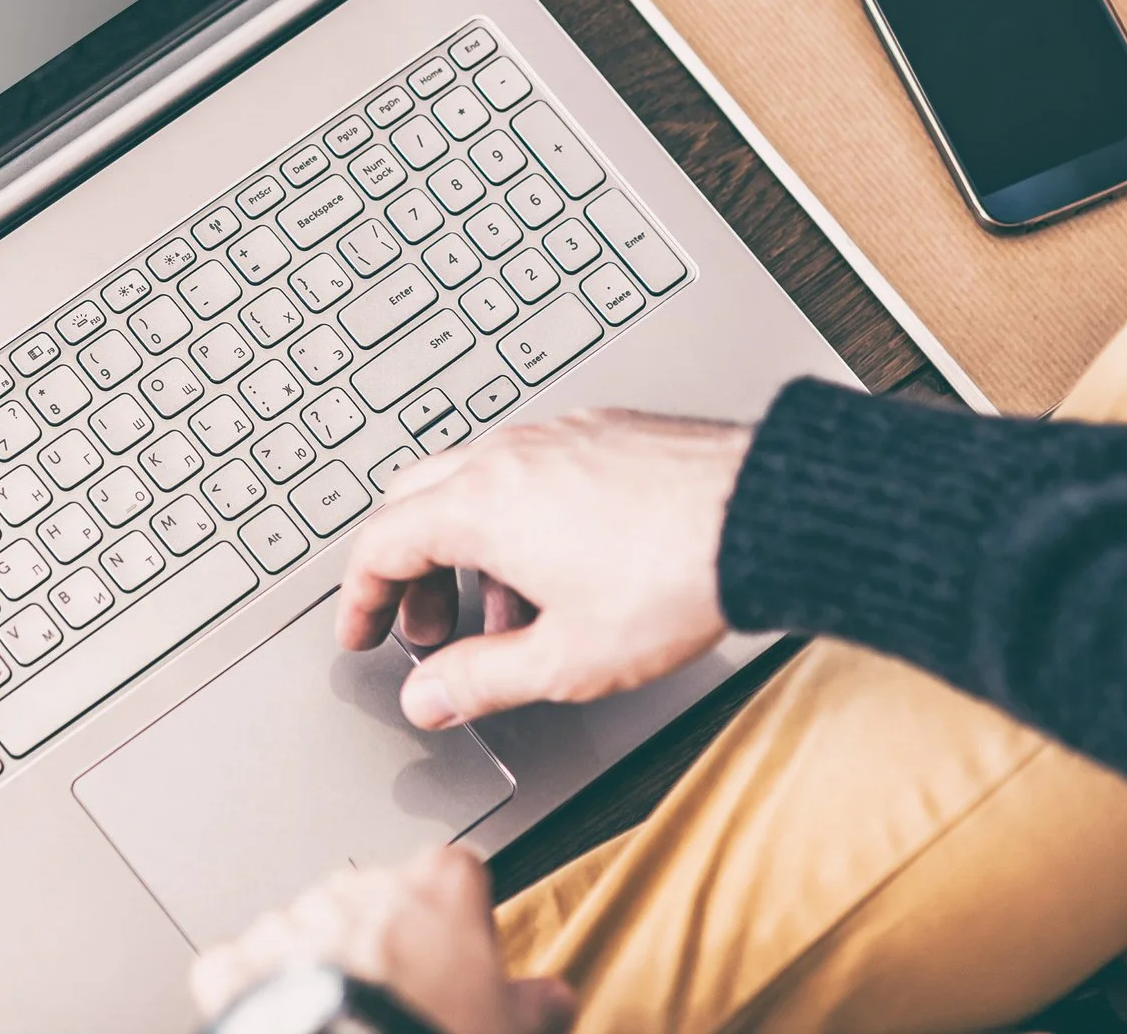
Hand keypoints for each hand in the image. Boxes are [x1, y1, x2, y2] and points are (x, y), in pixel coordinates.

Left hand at [189, 847, 572, 1033]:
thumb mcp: (511, 1028)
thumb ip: (537, 1002)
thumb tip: (553, 999)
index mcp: (438, 887)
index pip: (455, 876)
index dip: (456, 920)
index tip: (459, 956)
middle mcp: (362, 887)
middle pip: (376, 901)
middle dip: (383, 945)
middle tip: (399, 1006)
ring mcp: (294, 920)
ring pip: (307, 932)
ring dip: (318, 968)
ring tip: (341, 1025)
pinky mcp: (237, 962)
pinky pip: (242, 967)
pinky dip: (254, 994)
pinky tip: (283, 1025)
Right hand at [338, 410, 750, 728]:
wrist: (766, 516)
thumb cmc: (674, 579)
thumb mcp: (564, 659)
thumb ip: (480, 680)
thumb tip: (428, 696)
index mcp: (480, 505)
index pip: (380, 542)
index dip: (360, 596)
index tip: (362, 631)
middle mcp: (509, 456)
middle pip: (416, 502)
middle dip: (409, 571)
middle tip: (425, 628)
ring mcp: (558, 436)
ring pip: (476, 483)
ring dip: (467, 548)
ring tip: (505, 617)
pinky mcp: (603, 431)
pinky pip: (531, 468)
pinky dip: (516, 517)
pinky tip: (561, 567)